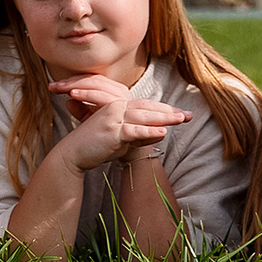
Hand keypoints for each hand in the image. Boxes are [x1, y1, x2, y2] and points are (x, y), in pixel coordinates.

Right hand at [49, 73, 190, 172]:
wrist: (73, 155)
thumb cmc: (96, 147)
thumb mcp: (121, 140)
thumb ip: (139, 135)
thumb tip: (161, 133)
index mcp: (118, 107)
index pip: (146, 106)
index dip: (165, 109)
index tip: (182, 114)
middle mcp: (116, 108)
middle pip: (148, 108)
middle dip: (169, 111)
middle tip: (188, 115)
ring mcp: (113, 118)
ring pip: (143, 116)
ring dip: (164, 118)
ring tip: (180, 119)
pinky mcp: (111, 130)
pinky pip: (133, 130)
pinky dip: (148, 131)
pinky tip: (162, 132)